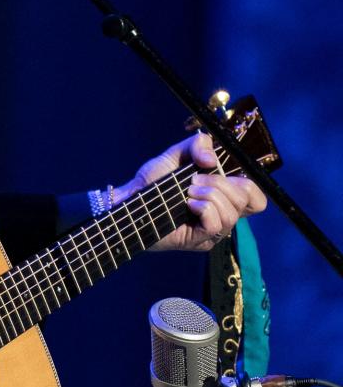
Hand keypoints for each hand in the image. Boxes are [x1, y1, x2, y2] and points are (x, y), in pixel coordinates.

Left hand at [115, 132, 266, 252]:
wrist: (129, 200)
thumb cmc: (152, 182)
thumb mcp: (175, 155)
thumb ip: (197, 145)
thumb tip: (212, 159)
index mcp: (223, 196)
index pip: (256, 199)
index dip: (248, 184)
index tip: (223, 173)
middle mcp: (222, 214)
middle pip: (249, 201)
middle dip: (222, 184)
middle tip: (194, 181)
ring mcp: (212, 230)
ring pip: (232, 214)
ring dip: (209, 195)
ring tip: (187, 192)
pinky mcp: (199, 241)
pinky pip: (216, 225)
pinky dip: (204, 209)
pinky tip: (188, 205)